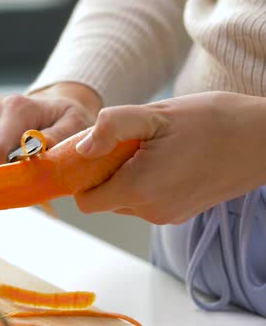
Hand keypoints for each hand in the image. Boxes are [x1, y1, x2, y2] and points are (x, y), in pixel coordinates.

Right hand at [0, 82, 101, 170]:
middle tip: (30, 178)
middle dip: (6, 177)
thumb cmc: (62, 119)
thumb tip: (41, 146)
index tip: (27, 183)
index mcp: (13, 107)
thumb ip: (59, 136)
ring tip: (21, 166)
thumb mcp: (74, 124)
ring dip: (0, 176)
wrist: (46, 110)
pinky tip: (8, 164)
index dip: (8, 175)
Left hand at [74, 91, 265, 223]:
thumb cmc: (214, 122)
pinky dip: (144, 182)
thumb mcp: (156, 114)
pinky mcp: (180, 212)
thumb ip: (112, 128)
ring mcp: (167, 215)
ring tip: (149, 148)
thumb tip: (82, 148)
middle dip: (104, 173)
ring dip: (125, 176)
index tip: (90, 154)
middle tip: (124, 144)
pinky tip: (164, 158)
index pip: (86, 201)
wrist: (264, 140)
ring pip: (124, 200)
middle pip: (103, 199)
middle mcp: (150, 210)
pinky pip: (146, 201)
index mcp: (139, 189)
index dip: (80, 177)